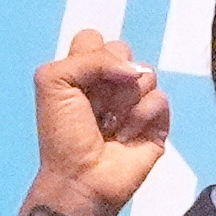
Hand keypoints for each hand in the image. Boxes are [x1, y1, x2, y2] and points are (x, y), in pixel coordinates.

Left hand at [8, 31, 170, 215]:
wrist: (81, 176)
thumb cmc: (63, 132)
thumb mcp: (54, 81)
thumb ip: (90, 58)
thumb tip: (135, 71)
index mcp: (83, 70)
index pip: (96, 39)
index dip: (92, 55)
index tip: (81, 81)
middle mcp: (111, 82)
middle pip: (124, 50)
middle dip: (109, 76)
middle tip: (97, 104)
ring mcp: (136, 101)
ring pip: (147, 73)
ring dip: (124, 101)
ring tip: (111, 125)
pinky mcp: (158, 122)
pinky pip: (161, 99)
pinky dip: (141, 117)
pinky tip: (127, 136)